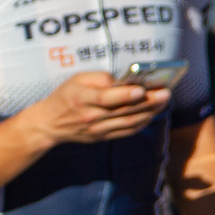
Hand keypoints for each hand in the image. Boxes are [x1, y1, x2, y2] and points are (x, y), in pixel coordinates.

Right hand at [18, 71, 169, 146]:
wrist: (49, 124)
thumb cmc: (65, 96)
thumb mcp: (76, 79)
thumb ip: (100, 78)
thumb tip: (124, 81)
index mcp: (82, 99)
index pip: (106, 98)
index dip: (125, 95)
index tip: (142, 89)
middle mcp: (90, 116)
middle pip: (123, 111)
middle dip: (147, 102)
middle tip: (165, 93)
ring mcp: (97, 130)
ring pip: (128, 122)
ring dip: (149, 112)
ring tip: (164, 101)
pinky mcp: (102, 137)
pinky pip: (126, 131)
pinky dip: (141, 123)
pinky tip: (152, 113)